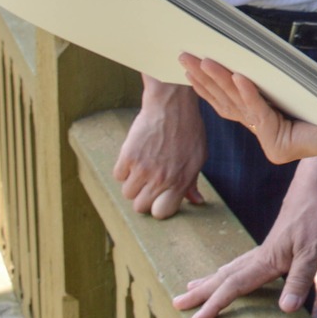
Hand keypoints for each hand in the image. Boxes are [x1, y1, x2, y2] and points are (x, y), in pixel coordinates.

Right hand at [114, 79, 204, 217]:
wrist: (171, 105)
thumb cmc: (188, 130)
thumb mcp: (198, 156)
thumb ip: (192, 182)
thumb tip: (196, 201)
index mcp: (180, 181)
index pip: (162, 213)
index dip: (158, 208)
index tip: (159, 199)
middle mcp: (161, 178)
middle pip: (140, 207)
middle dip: (142, 197)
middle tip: (147, 183)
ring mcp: (143, 168)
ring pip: (127, 193)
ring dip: (132, 183)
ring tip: (142, 167)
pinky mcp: (128, 156)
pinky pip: (118, 175)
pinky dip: (123, 169)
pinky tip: (135, 157)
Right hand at [173, 184, 316, 317]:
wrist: (315, 188)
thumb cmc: (316, 216)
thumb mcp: (314, 250)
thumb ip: (300, 279)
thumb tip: (286, 308)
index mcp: (266, 260)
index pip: (234, 286)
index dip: (215, 304)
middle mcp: (259, 255)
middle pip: (223, 276)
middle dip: (200, 292)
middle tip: (176, 303)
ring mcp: (264, 249)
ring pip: (230, 268)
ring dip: (210, 280)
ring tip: (191, 287)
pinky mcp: (271, 244)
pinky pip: (241, 262)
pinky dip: (227, 270)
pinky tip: (227, 271)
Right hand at [181, 54, 316, 163]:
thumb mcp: (304, 73)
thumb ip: (279, 69)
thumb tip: (254, 51)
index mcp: (268, 117)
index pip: (230, 100)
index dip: (208, 82)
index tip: (190, 61)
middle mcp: (266, 133)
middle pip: (227, 103)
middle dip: (204, 78)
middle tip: (183, 56)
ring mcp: (271, 143)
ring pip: (239, 108)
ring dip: (220, 81)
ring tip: (203, 59)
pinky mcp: (281, 148)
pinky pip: (261, 115)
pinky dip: (250, 93)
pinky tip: (238, 74)